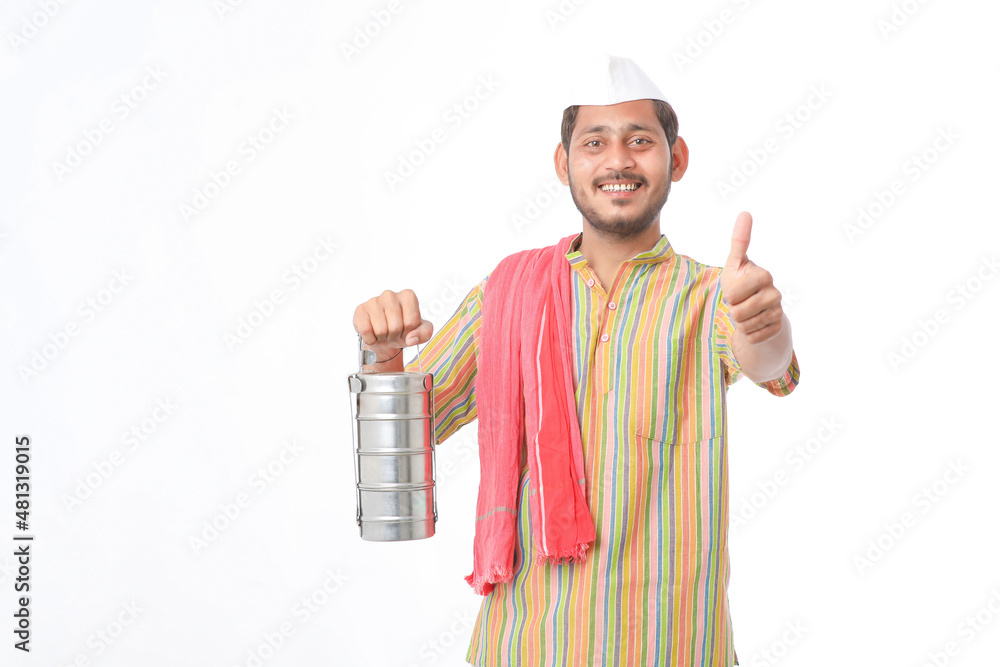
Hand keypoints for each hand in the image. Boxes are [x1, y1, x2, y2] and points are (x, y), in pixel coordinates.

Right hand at [353, 289, 433, 358]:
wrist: (384, 336)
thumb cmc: (402, 330)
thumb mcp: (420, 332)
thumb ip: (424, 333)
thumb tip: (411, 338)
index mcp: (408, 296)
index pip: (411, 322)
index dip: (409, 332)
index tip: (406, 329)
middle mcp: (390, 294)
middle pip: (395, 326)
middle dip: (395, 335)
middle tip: (393, 332)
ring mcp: (374, 301)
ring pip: (381, 330)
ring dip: (383, 337)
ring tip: (384, 332)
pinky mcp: (361, 310)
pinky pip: (366, 331)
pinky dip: (371, 338)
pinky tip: (373, 332)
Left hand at [720, 211, 783, 344]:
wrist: (756, 307)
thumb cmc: (741, 282)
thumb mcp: (735, 263)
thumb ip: (739, 240)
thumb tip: (745, 212)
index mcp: (764, 275)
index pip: (734, 293)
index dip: (729, 294)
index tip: (736, 288)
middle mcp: (775, 293)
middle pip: (738, 312)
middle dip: (732, 310)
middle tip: (740, 302)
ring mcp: (778, 312)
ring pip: (744, 326)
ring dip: (739, 322)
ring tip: (746, 312)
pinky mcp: (777, 329)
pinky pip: (752, 337)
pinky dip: (748, 334)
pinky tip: (754, 323)